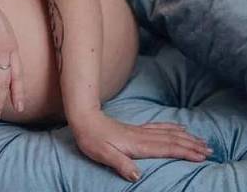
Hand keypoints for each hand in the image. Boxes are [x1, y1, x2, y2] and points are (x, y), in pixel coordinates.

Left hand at [72, 111, 212, 181]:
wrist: (84, 118)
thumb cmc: (92, 139)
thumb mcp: (102, 154)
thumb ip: (120, 163)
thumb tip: (137, 175)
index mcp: (137, 144)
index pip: (166, 148)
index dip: (185, 151)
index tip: (202, 155)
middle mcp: (142, 136)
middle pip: (172, 140)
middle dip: (191, 144)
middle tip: (210, 149)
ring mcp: (140, 131)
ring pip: (168, 132)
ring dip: (186, 136)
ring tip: (200, 139)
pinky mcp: (136, 129)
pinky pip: (159, 127)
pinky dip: (172, 127)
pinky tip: (179, 126)